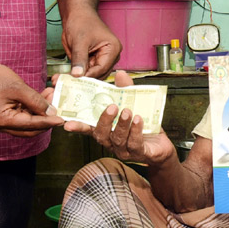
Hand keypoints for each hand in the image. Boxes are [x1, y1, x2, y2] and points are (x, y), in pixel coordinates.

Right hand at [0, 58, 59, 136]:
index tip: (62, 119)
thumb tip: (51, 112)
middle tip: (60, 111)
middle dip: (45, 120)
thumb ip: (35, 101)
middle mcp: (0, 126)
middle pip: (29, 129)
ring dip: (40, 113)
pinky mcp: (3, 115)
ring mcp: (0, 122)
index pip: (30, 125)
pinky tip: (42, 97)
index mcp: (1, 121)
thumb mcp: (18, 87)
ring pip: (26, 123)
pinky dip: (32, 109)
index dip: (48, 122)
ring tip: (52, 98)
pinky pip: (21, 116)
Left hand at [61, 7, 120, 78]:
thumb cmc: (81, 22)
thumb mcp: (79, 42)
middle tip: (69, 82)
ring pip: (93, 74)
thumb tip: (77, 75)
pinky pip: (88, 70)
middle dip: (85, 77)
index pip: (102, 69)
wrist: (77, 14)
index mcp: (113, 49)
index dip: (88, 76)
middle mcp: (112, 55)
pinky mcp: (96, 59)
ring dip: (81, 75)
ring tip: (67, 76)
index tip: (75, 81)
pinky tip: (70, 72)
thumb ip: (79, 59)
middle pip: (99, 74)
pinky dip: (79, 71)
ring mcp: (104, 58)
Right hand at [62, 70, 176, 166]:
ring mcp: (124, 149)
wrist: (161, 146)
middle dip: (105, 120)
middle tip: (112, 107)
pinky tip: (139, 120)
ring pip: (117, 139)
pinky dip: (136, 131)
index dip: (78, 126)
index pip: (89, 129)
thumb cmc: (143, 126)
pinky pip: (134, 144)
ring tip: (127, 111)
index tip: (67, 123)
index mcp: (107, 130)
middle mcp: (111, 142)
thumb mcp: (134, 104)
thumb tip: (120, 73)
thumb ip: (126, 90)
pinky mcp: (139, 154)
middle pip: (101, 134)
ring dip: (122, 124)